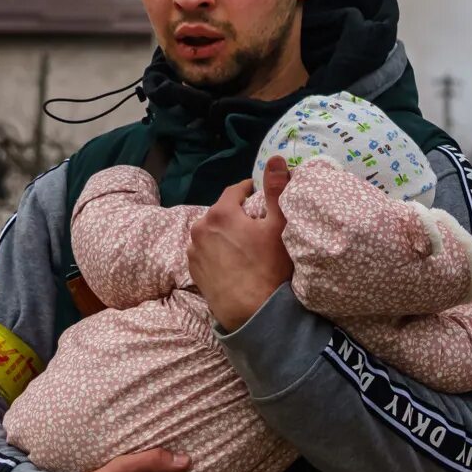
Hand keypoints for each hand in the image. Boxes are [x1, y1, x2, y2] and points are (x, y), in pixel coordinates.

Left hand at [187, 159, 295, 332]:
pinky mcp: (193, 269)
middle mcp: (200, 227)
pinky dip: (216, 250)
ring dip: (225, 233)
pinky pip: (205, 250)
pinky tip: (232, 261)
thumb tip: (275, 157)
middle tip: (257, 224)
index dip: (250, 190)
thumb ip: (276, 189)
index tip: (259, 194)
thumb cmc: (269, 268)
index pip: (235, 190)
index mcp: (221, 212)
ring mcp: (193, 250)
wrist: (252, 313)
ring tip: (244, 245)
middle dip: (237, 214)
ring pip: (212, 232)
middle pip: (222, 211)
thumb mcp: (279, 226)